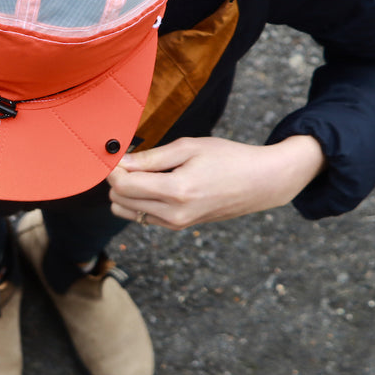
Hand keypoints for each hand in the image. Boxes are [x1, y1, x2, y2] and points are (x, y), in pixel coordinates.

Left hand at [106, 135, 324, 229]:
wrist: (261, 183)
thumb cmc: (228, 158)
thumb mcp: (189, 147)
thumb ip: (151, 157)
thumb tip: (120, 162)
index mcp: (177, 191)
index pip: (123, 186)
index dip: (113, 169)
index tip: (116, 154)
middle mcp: (174, 214)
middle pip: (120, 200)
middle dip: (117, 179)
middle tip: (131, 160)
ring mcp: (176, 224)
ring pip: (127, 211)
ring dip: (126, 192)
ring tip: (143, 172)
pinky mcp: (178, 227)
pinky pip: (142, 216)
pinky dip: (139, 201)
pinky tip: (154, 184)